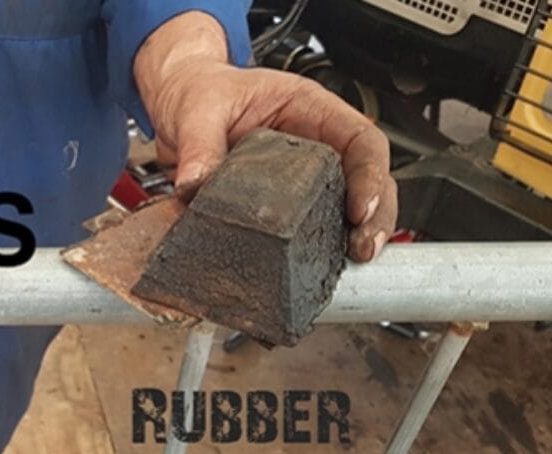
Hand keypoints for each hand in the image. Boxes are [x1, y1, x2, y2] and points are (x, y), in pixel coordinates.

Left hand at [136, 12, 397, 262]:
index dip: (371, 174)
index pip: (361, 139)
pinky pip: (307, 223)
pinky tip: (315, 265)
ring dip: (351, 235)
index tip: (361, 209)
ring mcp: (301, 173)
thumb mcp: (198, 108)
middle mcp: (314, 141)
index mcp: (308, 107)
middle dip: (374, 216)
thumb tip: (195, 186)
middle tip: (363, 249)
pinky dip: (316, 244)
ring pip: (344, 205)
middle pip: (366, 178)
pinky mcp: (280, 201)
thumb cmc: (200, 90)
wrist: (176, 100)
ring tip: (351, 262)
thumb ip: (199, 145)